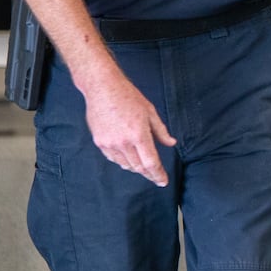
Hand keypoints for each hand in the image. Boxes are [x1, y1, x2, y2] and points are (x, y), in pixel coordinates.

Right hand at [81, 70, 176, 186]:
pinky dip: (123, 161)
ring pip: (126, 165)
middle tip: (156, 177)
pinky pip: (113, 158)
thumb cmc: (129, 97)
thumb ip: (161, 131)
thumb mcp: (150, 112)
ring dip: (136, 168)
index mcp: (139, 135)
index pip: (151, 163)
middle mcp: (123, 142)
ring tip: (144, 168)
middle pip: (139, 167)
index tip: (163, 181)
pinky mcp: (99, 142)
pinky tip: (129, 159)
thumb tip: (171, 143)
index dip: (158, 174)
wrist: (102, 88)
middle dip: (149, 174)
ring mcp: (109, 143)